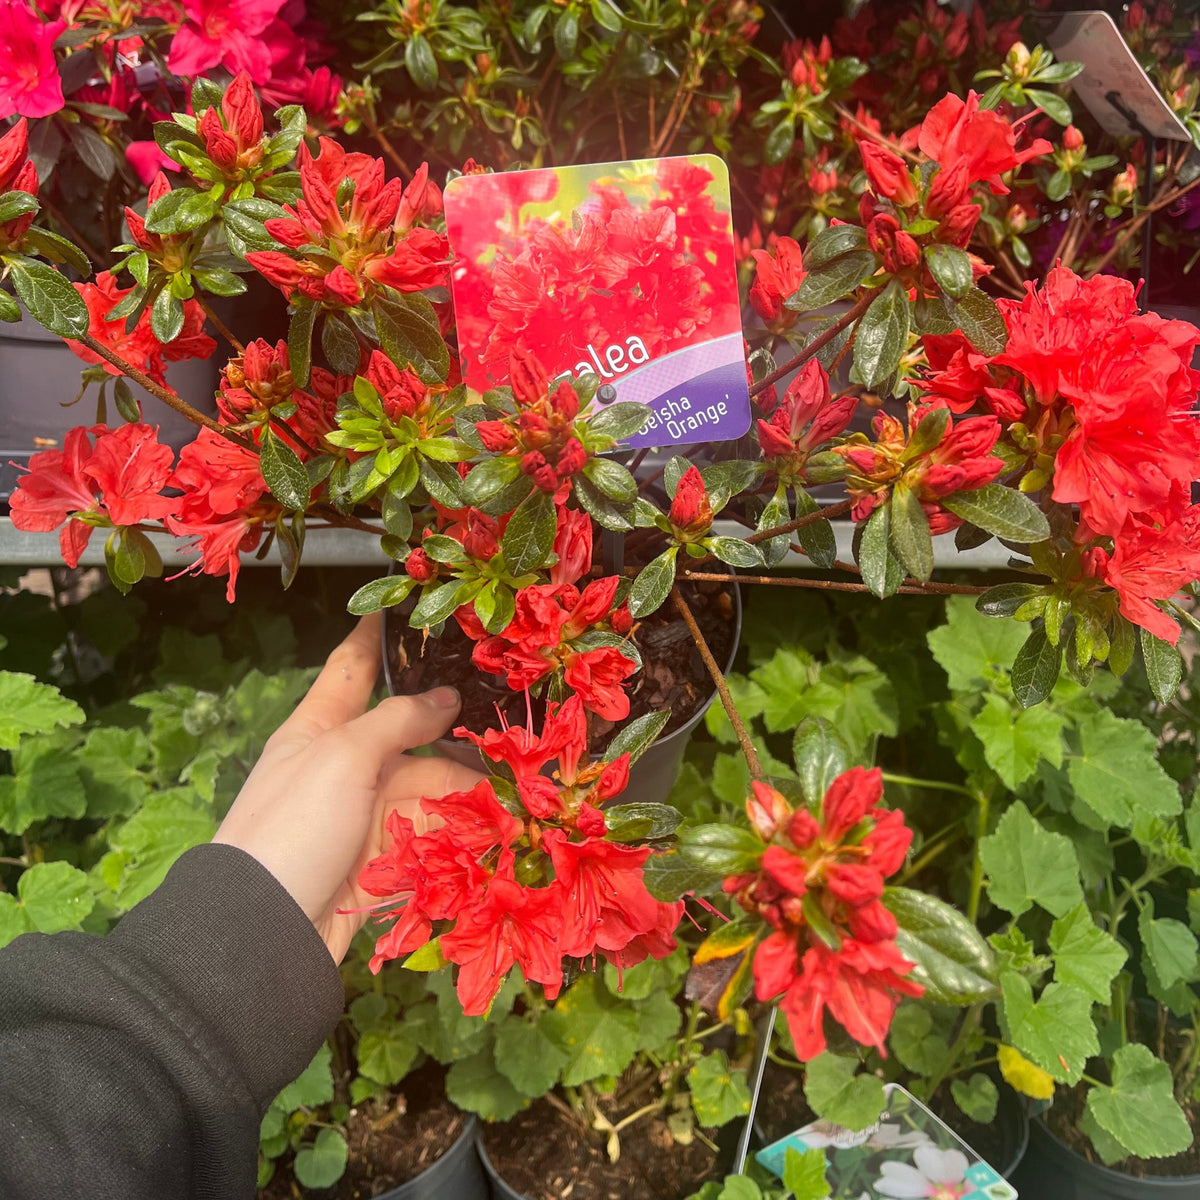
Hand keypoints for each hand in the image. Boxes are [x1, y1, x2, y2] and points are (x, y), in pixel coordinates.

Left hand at [213, 613, 482, 962]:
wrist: (266, 931)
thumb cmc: (292, 827)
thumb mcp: (342, 756)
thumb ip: (399, 720)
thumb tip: (447, 697)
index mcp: (320, 728)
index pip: (352, 668)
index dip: (378, 637)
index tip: (407, 607)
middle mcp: (344, 765)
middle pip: (408, 731)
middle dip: (453, 723)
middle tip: (503, 705)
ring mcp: (365, 813)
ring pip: (429, 782)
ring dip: (468, 782)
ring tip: (515, 775)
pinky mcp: (385, 859)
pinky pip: (432, 830)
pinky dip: (462, 825)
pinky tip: (499, 818)